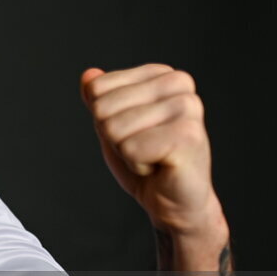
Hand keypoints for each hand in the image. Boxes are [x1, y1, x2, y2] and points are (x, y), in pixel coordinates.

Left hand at [80, 63, 224, 236]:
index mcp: (161, 74)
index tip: (134, 132)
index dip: (105, 119)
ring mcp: (186, 107)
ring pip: (114, 129)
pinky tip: (161, 166)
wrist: (176, 201)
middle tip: (144, 149)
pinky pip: (131, 149)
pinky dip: (138, 165)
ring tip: (153, 156)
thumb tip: (88, 75)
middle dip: (114, 138)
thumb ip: (99, 99)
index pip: (97, 89)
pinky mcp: (188, 135)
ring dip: (127, 153)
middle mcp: (178, 82)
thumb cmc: (146, 161)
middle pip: (102, 108)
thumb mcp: (113, 125)